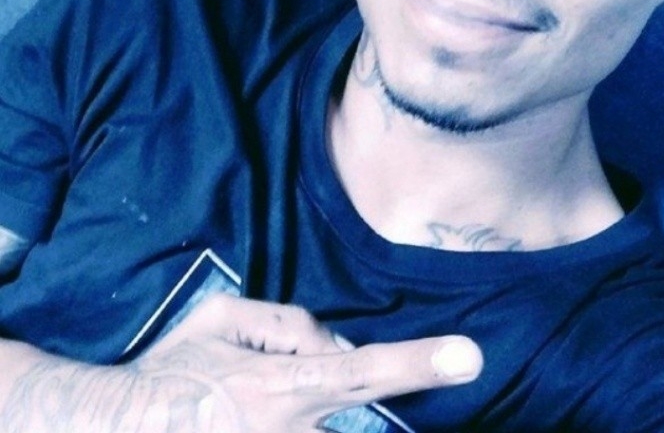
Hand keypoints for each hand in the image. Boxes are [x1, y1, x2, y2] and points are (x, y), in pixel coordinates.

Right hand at [129, 294, 482, 431]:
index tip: (470, 356)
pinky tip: (262, 405)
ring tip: (261, 393)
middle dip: (386, 397)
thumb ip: (288, 322)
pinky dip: (316, 422)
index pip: (364, 371)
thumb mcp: (222, 317)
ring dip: (331, 411)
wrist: (119, 428)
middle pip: (366, 418)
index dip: (420, 364)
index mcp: (281, 385)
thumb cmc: (173, 370)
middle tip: (377, 369)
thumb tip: (329, 343)